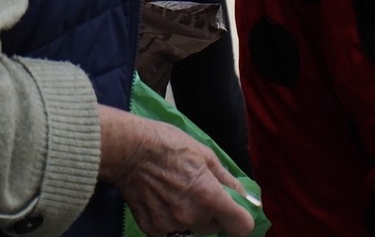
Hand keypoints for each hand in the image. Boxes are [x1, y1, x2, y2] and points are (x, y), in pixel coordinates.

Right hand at [97, 106, 253, 235]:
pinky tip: (162, 198)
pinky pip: (172, 229)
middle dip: (213, 213)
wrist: (128, 151)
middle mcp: (192, 217)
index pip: (241, 227)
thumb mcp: (205, 155)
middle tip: (200, 190)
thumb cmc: (169, 145)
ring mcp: (170, 226)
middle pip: (215, 227)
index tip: (235, 211)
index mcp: (209, 197)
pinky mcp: (152, 229)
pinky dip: (171, 218)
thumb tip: (245, 196)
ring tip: (178, 192)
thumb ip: (228, 180)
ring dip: (193, 216)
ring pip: (193, 229)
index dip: (241, 219)